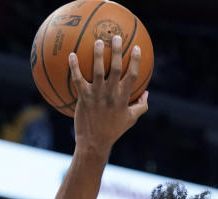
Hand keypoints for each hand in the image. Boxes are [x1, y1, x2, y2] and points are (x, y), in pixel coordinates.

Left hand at [69, 36, 148, 156]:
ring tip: (97, 41)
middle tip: (116, 37)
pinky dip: (74, 67)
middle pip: (115, 67)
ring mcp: (97, 95)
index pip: (133, 74)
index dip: (135, 60)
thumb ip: (141, 106)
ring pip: (97, 70)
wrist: (94, 142)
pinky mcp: (83, 98)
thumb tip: (147, 93)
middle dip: (117, 51)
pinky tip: (71, 55)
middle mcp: (111, 93)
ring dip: (97, 55)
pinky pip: (78, 79)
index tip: (136, 48)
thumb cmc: (113, 130)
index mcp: (124, 96)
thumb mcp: (131, 119)